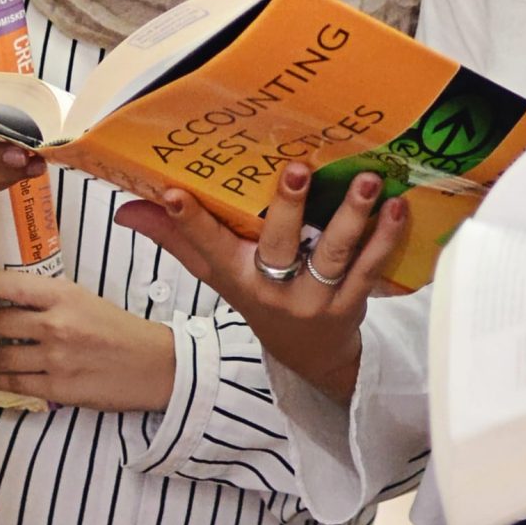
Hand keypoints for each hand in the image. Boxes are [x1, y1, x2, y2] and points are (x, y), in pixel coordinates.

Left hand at [0, 270, 177, 411]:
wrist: (153, 365)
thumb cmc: (119, 328)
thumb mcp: (85, 299)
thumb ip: (49, 299)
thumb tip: (7, 302)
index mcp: (63, 295)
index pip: (5, 286)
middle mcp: (56, 324)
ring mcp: (55, 359)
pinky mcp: (58, 388)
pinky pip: (15, 384)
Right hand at [113, 160, 406, 405]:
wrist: (310, 355)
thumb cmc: (259, 297)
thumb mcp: (217, 274)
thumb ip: (177, 238)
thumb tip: (128, 208)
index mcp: (236, 275)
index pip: (206, 246)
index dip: (187, 222)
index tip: (173, 191)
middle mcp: (272, 288)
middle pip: (277, 246)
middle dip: (286, 207)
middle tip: (297, 168)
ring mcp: (314, 299)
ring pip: (331, 255)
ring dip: (351, 217)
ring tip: (367, 182)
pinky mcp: (350, 305)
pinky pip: (370, 269)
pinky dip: (386, 239)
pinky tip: (397, 209)